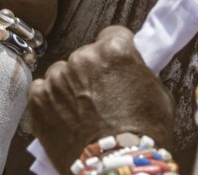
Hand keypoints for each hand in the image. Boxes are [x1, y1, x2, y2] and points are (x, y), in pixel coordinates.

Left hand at [28, 26, 173, 174]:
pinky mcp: (39, 98)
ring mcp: (58, 77)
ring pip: (63, 74)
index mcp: (114, 50)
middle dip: (92, 73)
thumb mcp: (157, 95)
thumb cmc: (144, 136)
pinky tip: (64, 119)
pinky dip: (50, 102)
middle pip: (86, 57)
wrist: (117, 168)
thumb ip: (138, 73)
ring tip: (83, 115)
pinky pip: (42, 91)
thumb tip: (130, 69)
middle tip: (102, 99)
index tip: (117, 67)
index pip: (113, 36)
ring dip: (70, 88)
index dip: (116, 54)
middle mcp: (83, 57)